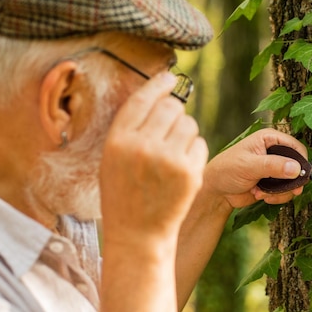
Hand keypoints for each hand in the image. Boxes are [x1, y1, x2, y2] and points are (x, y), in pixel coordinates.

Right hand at [99, 72, 208, 242]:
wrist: (138, 234)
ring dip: (184, 132)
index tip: (169, 77)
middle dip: (173, 112)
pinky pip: (199, 143)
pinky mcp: (190, 173)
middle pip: (170, 107)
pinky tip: (181, 167)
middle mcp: (143, 146)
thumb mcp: (112, 160)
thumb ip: (130, 129)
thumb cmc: (123, 194)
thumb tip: (157, 94)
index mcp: (118, 141)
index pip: (142, 99)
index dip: (158, 84)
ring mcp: (168, 160)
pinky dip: (193, 150)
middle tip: (169, 128)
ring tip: (173, 152)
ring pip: (188, 123)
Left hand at [203, 128, 306, 208]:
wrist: (216, 190)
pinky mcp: (273, 182)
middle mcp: (274, 151)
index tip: (300, 176)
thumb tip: (296, 168)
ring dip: (281, 191)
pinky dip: (276, 196)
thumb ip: (273, 166)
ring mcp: (274, 167)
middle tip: (287, 190)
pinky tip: (260, 195)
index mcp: (269, 138)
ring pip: (293, 181)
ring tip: (261, 193)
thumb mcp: (249, 166)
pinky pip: (286, 191)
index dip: (301, 161)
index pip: (295, 146)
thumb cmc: (227, 170)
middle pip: (298, 165)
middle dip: (291, 181)